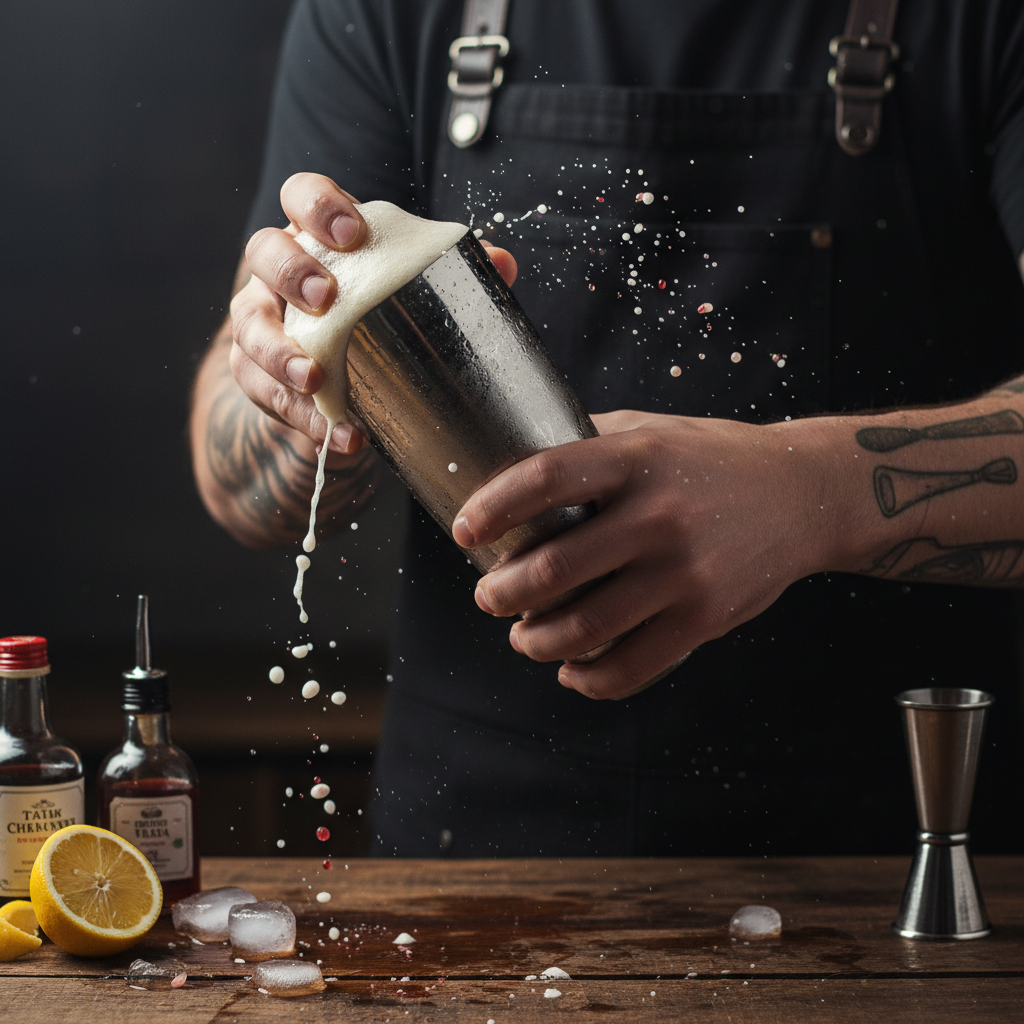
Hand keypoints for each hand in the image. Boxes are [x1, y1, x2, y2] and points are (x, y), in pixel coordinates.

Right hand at [231, 173, 515, 453]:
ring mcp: (260, 322)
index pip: (302, 195)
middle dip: (291, 272)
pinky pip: (264, 393)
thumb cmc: (377, 318)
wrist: (337, 382)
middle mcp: (277, 272)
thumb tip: (501, 262)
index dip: (318, 205)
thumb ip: (451, 274)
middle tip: (326, 297)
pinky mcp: (254, 375)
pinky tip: (340, 434)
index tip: (352, 234)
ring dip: (280, 353)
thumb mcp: (410, 292)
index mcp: (317, 236)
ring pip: (250, 327)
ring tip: (315, 379)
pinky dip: (303, 417)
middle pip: (263, 251)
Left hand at [453, 410, 839, 698]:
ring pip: (583, 628)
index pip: (545, 479)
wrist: (803, 494)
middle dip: (502, 593)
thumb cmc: (714, 459)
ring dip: (535, 641)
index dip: (493, 508)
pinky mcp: (704, 618)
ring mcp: (684, 572)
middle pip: (553, 569)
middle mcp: (658, 515)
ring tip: (522, 636)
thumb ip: (590, 441)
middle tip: (488, 596)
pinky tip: (571, 671)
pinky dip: (588, 679)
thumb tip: (517, 457)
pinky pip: (630, 666)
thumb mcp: (653, 431)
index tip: (464, 532)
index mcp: (636, 460)